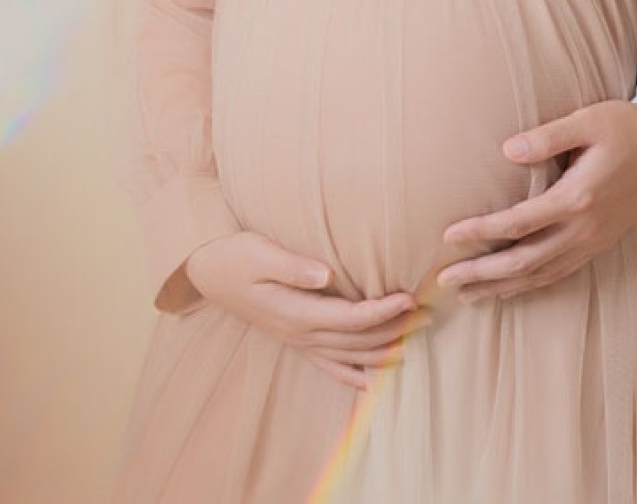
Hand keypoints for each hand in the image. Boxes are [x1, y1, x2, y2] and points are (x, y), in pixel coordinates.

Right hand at [186, 231, 424, 390]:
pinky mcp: (295, 339)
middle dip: (394, 330)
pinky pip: (328, 365)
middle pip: (356, 340)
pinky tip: (371, 383)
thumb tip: (326, 275)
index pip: (349, 319)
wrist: (209, 272)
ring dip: (382, 350)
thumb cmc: (236, 256)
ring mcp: (297, 341)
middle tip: (427, 315)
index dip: (381, 311)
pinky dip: (352, 375)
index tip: (408, 298)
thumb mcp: (260, 253)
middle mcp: (300, 334)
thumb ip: (293, 266)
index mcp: (295, 312)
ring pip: (348, 356)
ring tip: (414, 338)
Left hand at [435, 102, 636, 300]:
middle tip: (446, 280)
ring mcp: (594, 240)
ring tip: (467, 295)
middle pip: (525, 261)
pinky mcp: (599, 243)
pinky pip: (560, 273)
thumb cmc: (626, 127)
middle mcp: (584, 228)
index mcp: (578, 197)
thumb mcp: (587, 120)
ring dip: (502, 287)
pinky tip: (509, 288)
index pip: (518, 223)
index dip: (481, 231)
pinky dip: (531, 284)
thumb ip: (547, 136)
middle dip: (483, 273)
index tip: (449, 235)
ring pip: (541, 275)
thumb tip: (508, 151)